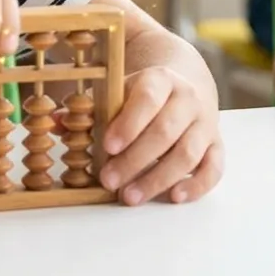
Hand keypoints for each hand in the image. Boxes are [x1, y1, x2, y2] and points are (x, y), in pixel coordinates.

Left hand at [97, 65, 223, 205]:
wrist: (184, 83)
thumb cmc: (143, 92)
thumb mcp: (119, 88)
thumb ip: (91, 105)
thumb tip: (58, 122)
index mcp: (161, 78)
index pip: (147, 98)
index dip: (128, 123)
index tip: (107, 145)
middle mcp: (188, 99)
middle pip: (165, 131)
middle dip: (135, 159)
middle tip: (109, 180)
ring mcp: (206, 123)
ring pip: (187, 153)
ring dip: (158, 178)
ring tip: (131, 196)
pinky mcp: (216, 145)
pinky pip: (214, 168)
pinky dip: (196, 184)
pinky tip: (174, 197)